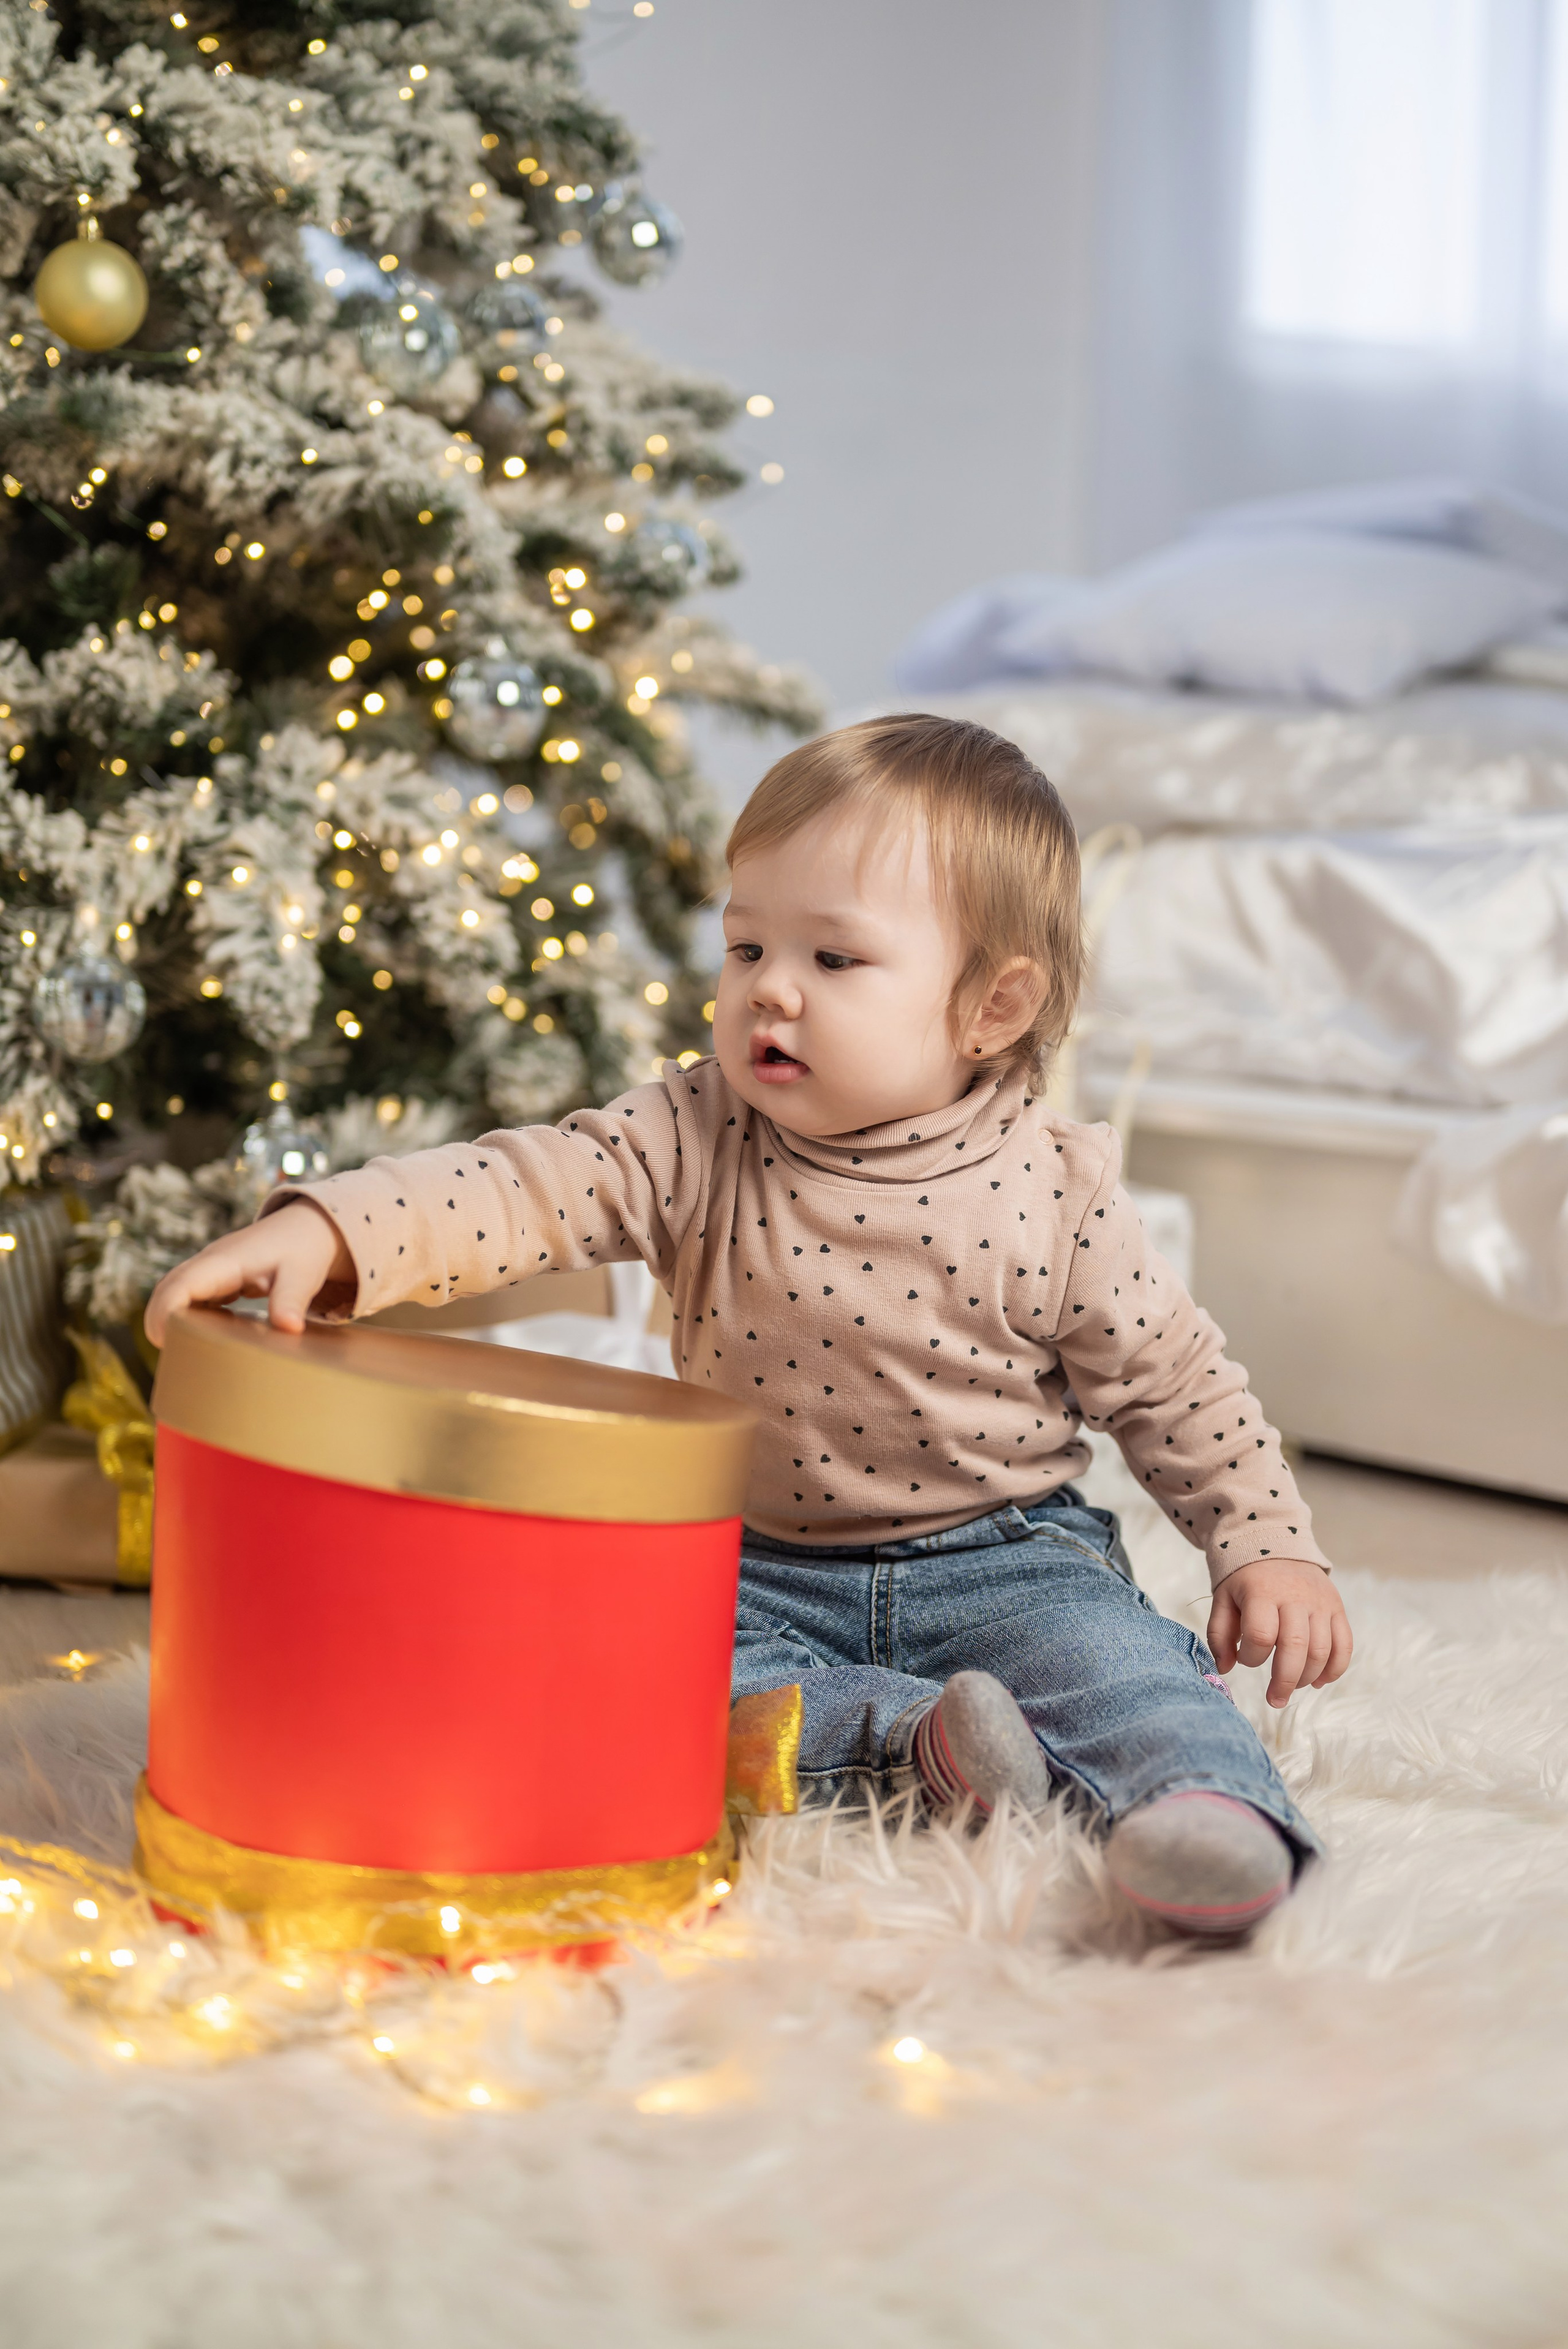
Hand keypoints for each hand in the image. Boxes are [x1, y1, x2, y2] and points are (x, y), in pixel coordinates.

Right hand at [143, 1199, 354, 1348]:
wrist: (306, 1228)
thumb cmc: (303, 1249)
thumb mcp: (302, 1275)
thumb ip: (291, 1300)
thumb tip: (290, 1329)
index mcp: (226, 1261)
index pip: (181, 1283)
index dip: (165, 1311)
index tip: (165, 1341)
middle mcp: (210, 1262)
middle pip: (167, 1289)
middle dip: (159, 1320)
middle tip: (171, 1357)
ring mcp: (209, 1269)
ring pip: (173, 1292)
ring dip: (170, 1319)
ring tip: (181, 1353)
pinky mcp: (214, 1278)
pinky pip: (189, 1296)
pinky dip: (186, 1316)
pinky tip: (202, 1338)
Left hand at [1207, 1558, 1352, 1708]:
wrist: (1273, 1542)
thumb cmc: (1244, 1578)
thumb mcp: (1223, 1599)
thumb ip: (1219, 1634)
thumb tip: (1225, 1669)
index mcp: (1262, 1593)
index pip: (1261, 1636)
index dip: (1251, 1658)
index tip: (1244, 1659)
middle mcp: (1295, 1597)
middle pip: (1296, 1647)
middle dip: (1285, 1681)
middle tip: (1275, 1699)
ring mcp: (1320, 1602)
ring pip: (1322, 1650)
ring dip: (1308, 1677)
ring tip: (1292, 1686)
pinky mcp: (1336, 1607)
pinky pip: (1344, 1643)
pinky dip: (1335, 1668)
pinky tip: (1319, 1681)